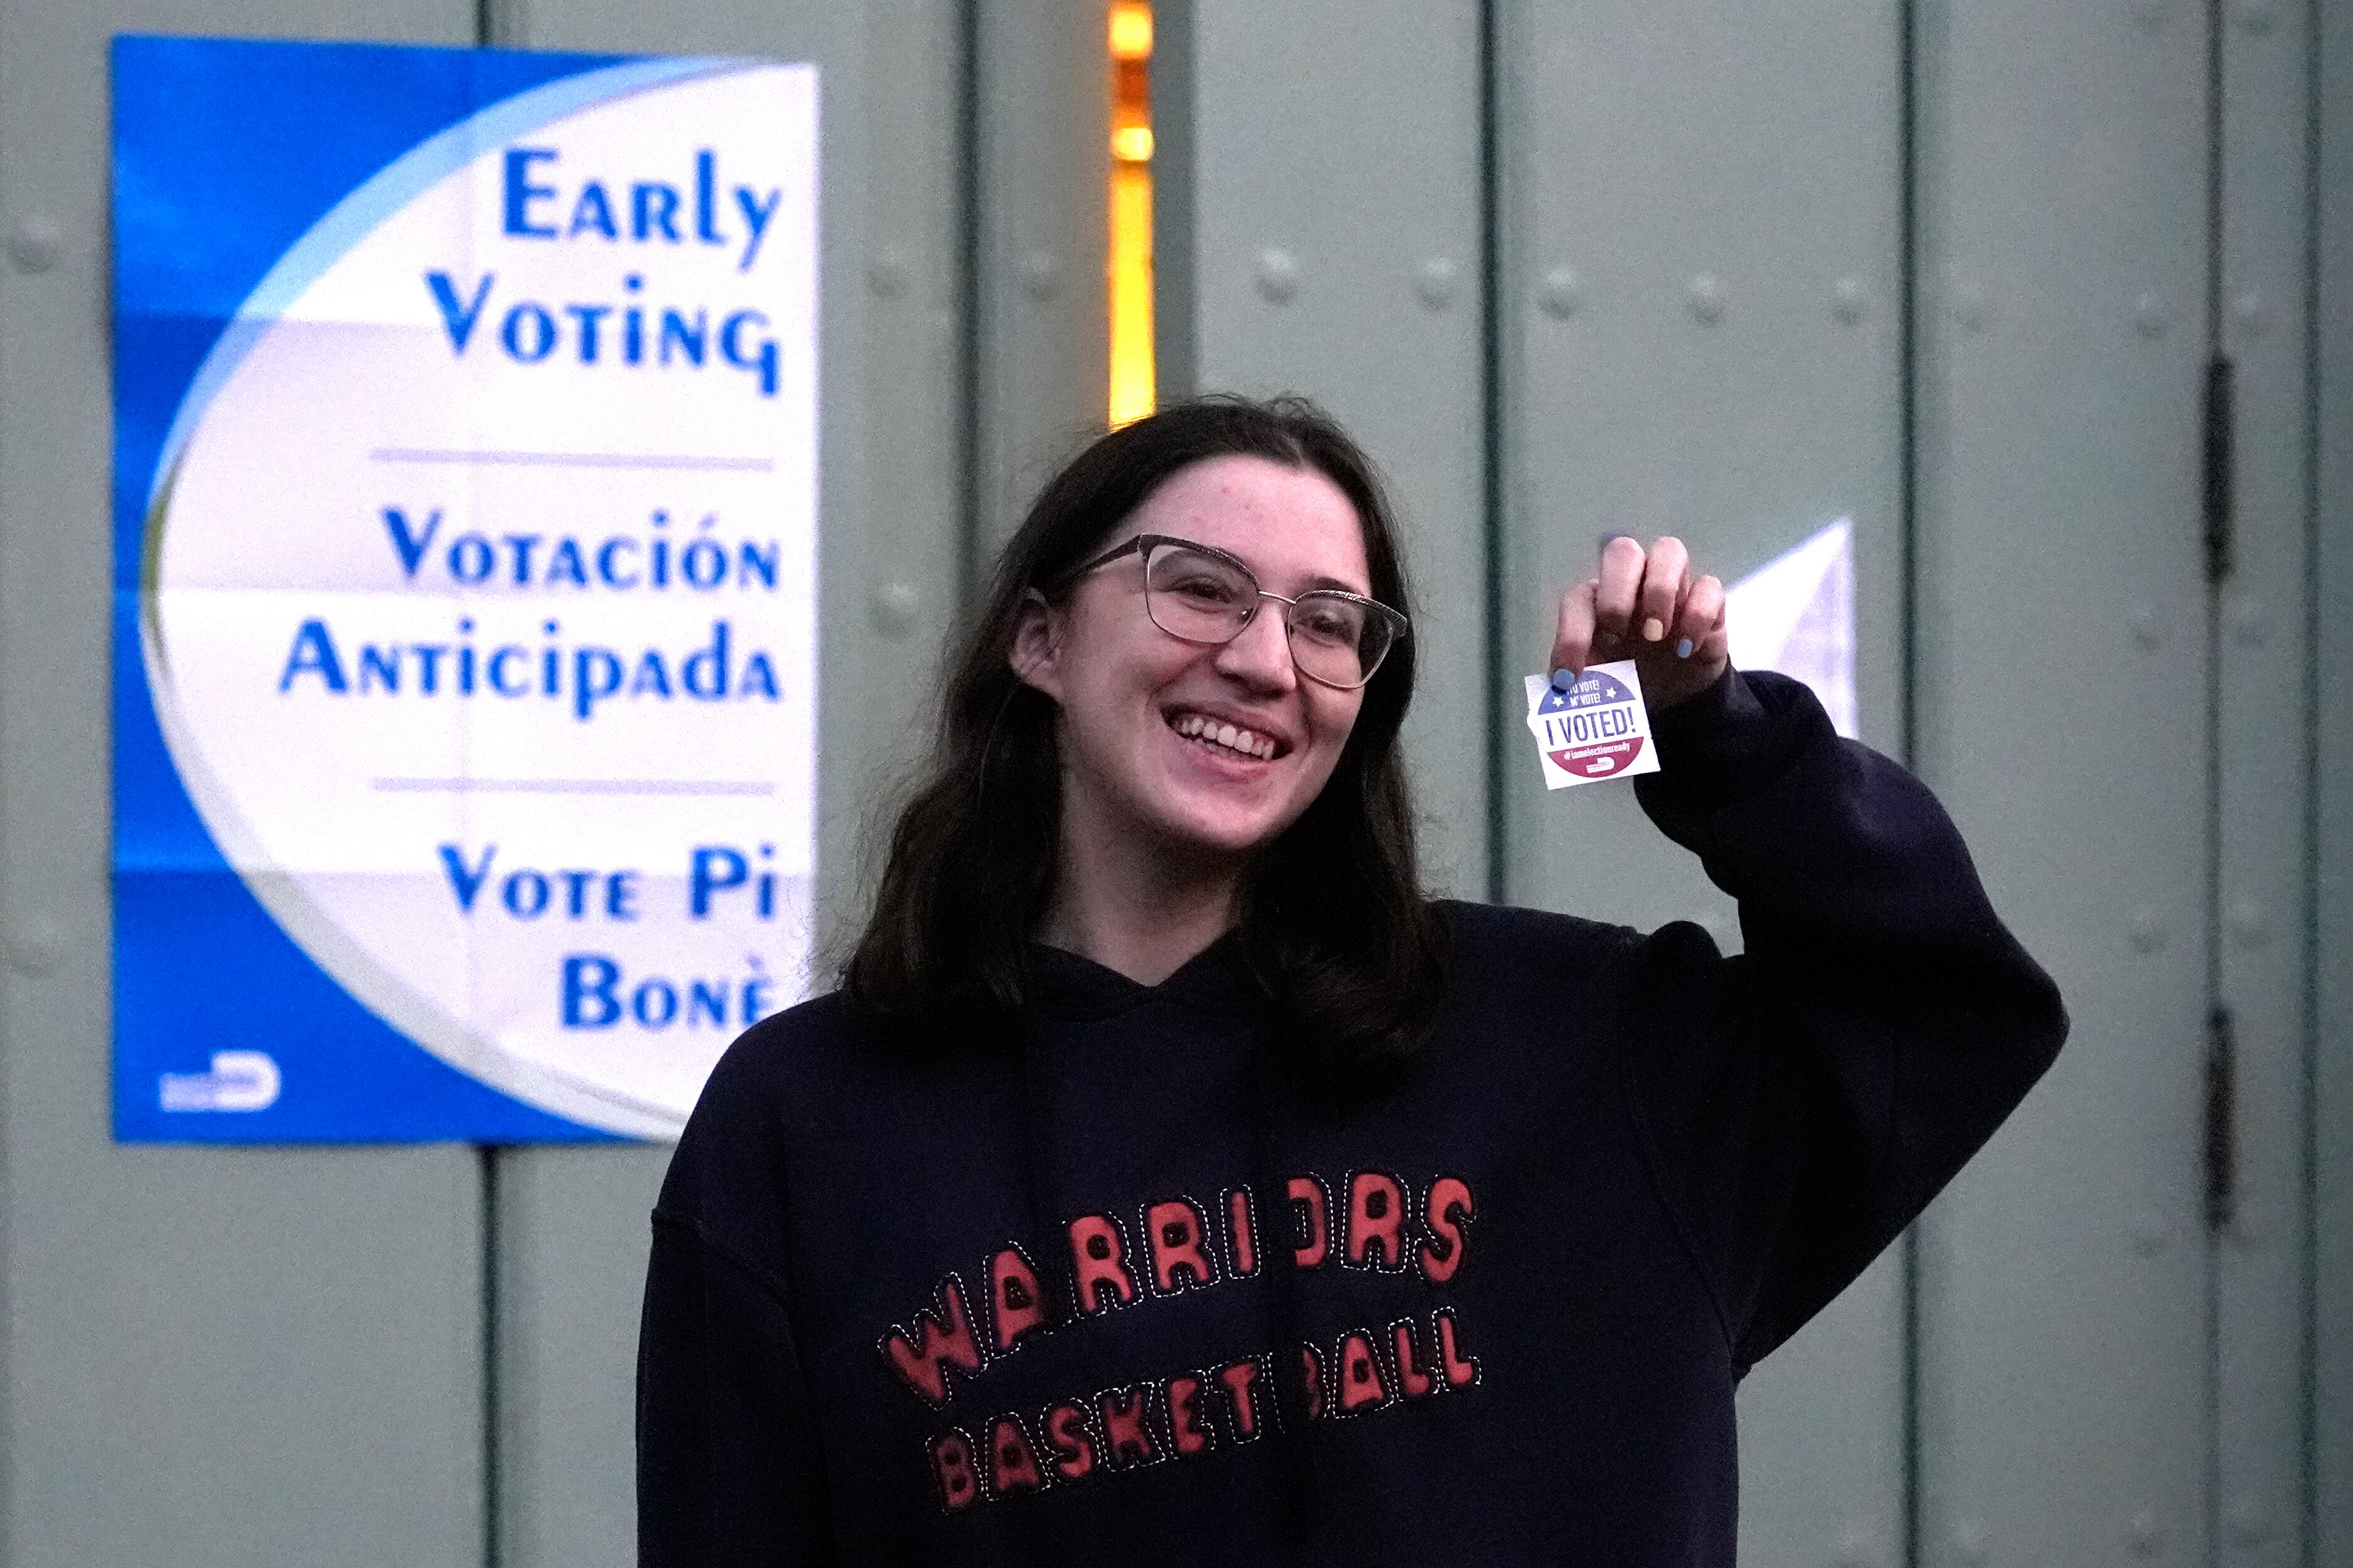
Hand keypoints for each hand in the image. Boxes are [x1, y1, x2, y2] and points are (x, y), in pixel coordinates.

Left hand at [1549, 534, 1729, 711]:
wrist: (1675, 698)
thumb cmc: (1628, 682)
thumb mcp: (1599, 689)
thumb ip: (1579, 685)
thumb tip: (1560, 689)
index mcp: (1599, 603)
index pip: (1579, 598)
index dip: (1571, 635)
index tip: (1570, 677)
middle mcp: (1635, 586)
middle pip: (1622, 551)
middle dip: (1617, 592)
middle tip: (1618, 632)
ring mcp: (1674, 589)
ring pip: (1669, 550)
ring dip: (1659, 590)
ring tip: (1656, 634)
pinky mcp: (1708, 603)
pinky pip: (1709, 586)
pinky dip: (1698, 615)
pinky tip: (1685, 648)